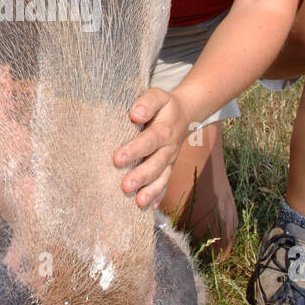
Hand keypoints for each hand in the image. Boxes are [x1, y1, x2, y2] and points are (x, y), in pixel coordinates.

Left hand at [113, 88, 190, 209]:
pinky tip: (147, 208)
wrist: (187, 113)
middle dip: (141, 176)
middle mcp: (169, 148)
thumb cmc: (165, 105)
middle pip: (156, 164)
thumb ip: (147, 102)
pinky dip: (158, 196)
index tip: (117, 159)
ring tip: (138, 202)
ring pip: (161, 177)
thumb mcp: (158, 96)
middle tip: (125, 187)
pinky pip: (165, 184)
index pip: (149, 141)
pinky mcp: (168, 168)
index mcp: (165, 130)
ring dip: (150, 191)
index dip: (135, 150)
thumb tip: (135, 113)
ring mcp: (170, 160)